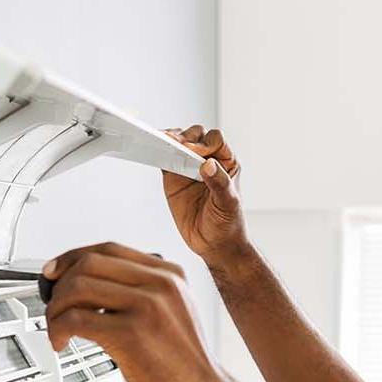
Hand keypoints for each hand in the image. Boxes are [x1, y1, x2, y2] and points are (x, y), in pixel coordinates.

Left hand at [43, 242, 234, 381]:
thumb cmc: (183, 366)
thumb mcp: (172, 314)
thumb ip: (141, 295)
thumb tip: (87, 290)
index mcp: (169, 275)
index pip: (109, 249)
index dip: (72, 258)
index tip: (54, 273)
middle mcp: (160, 284)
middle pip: (89, 263)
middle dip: (60, 285)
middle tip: (53, 308)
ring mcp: (147, 306)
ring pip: (78, 287)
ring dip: (55, 309)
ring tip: (57, 330)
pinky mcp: (131, 333)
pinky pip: (77, 319)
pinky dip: (58, 329)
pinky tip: (62, 343)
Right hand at [163, 125, 247, 263]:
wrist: (214, 245)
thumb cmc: (228, 224)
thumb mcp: (228, 204)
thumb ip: (220, 184)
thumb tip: (208, 164)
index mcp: (226, 163)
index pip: (216, 141)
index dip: (205, 142)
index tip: (196, 152)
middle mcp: (208, 160)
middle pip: (197, 136)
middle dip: (187, 138)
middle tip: (178, 147)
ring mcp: (189, 167)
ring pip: (179, 142)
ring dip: (171, 140)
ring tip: (163, 144)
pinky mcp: (173, 176)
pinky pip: (165, 158)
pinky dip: (158, 151)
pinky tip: (154, 150)